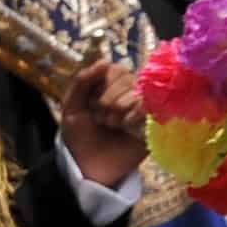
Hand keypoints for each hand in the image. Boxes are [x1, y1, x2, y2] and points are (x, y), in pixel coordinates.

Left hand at [58, 55, 145, 190]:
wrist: (88, 166)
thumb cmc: (79, 136)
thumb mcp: (72, 107)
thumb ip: (82, 81)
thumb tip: (105, 60)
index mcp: (110, 87)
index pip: (116, 68)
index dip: (104, 84)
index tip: (92, 103)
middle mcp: (129, 94)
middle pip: (129, 78)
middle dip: (110, 98)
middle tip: (101, 118)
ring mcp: (143, 108)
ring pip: (141, 90)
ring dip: (121, 107)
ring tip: (112, 124)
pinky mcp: (153, 123)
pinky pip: (152, 107)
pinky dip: (135, 114)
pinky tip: (125, 126)